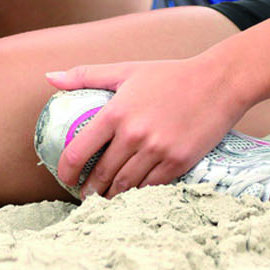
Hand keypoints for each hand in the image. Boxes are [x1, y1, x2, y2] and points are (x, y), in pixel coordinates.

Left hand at [47, 56, 248, 200]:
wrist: (219, 82)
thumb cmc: (170, 75)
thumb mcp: (126, 70)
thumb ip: (85, 75)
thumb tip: (50, 78)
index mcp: (116, 112)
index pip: (79, 150)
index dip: (67, 171)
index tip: (64, 179)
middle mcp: (134, 134)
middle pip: (102, 173)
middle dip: (89, 189)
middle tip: (85, 195)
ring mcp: (157, 150)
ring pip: (125, 185)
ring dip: (111, 197)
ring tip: (104, 199)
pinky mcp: (178, 162)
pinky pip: (151, 187)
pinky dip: (138, 195)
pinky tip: (132, 197)